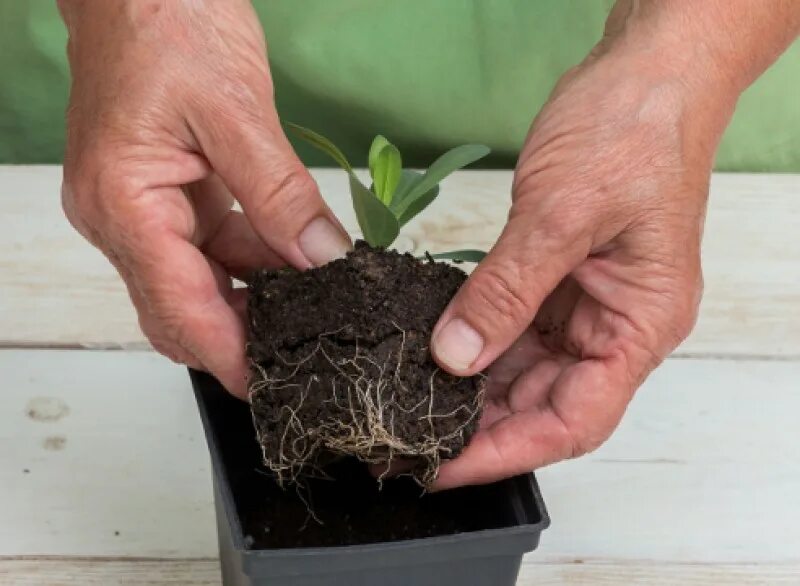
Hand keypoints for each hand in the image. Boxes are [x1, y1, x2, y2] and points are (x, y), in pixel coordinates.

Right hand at [58, 0, 350, 397]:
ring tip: (312, 301)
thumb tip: (322, 258)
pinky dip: (251, 261)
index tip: (271, 386)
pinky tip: (293, 258)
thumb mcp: (236, 111)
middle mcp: (121, 218)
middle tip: (304, 350)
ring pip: (198, 284)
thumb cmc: (168, 22)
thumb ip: (279, 195)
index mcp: (123, 204)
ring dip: (252, 297)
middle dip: (240, 335)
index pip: (178, 308)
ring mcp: (140, 210)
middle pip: (180, 310)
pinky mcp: (165, 196)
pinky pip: (208, 249)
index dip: (227, 355)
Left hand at [430, 23, 739, 488]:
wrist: (646, 75)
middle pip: (544, 405)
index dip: (507, 453)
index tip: (444, 466)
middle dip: (478, 428)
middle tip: (407, 437)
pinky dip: (473, 343)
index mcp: (639, 326)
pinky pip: (512, 328)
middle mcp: (614, 326)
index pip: (574, 420)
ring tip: (409, 403)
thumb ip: (506, 290)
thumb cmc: (633, 132)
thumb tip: (456, 356)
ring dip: (471, 390)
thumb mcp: (561, 214)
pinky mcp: (556, 279)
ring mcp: (584, 305)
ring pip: (523, 372)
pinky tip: (432, 352)